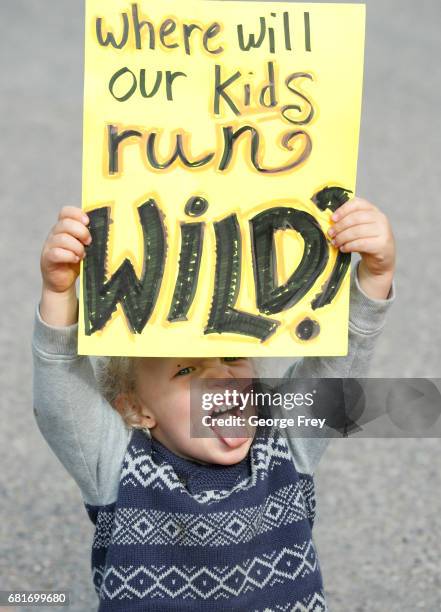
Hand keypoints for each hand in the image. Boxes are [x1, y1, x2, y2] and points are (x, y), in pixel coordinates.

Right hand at [39, 206, 91, 325]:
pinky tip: (76, 260)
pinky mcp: (47, 258)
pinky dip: (68, 256)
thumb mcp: (86, 247)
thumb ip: (91, 237)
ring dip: (76, 246)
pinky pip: (56, 253)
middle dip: (81, 231)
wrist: (63, 281)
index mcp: (64, 227)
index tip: (88, 221)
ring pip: (61, 238)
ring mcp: (49, 245)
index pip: (66, 211)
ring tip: (83, 255)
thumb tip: (110, 228)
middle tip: (89, 242)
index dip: (77, 214)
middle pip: (65, 223)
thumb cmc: (77, 261)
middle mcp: (54, 234)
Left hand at [327, 197, 395, 298]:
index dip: (343, 210)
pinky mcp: (382, 244)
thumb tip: (330, 221)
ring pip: (357, 231)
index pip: (357, 203)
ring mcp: (383, 231)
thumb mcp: (359, 227)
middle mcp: (380, 218)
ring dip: (342, 237)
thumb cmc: (366, 240)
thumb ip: (348, 221)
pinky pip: (361, 244)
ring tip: (335, 242)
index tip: (332, 219)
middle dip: (340, 226)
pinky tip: (343, 248)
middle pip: (356, 218)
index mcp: (373, 210)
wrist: (381, 259)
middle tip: (330, 233)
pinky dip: (349, 246)